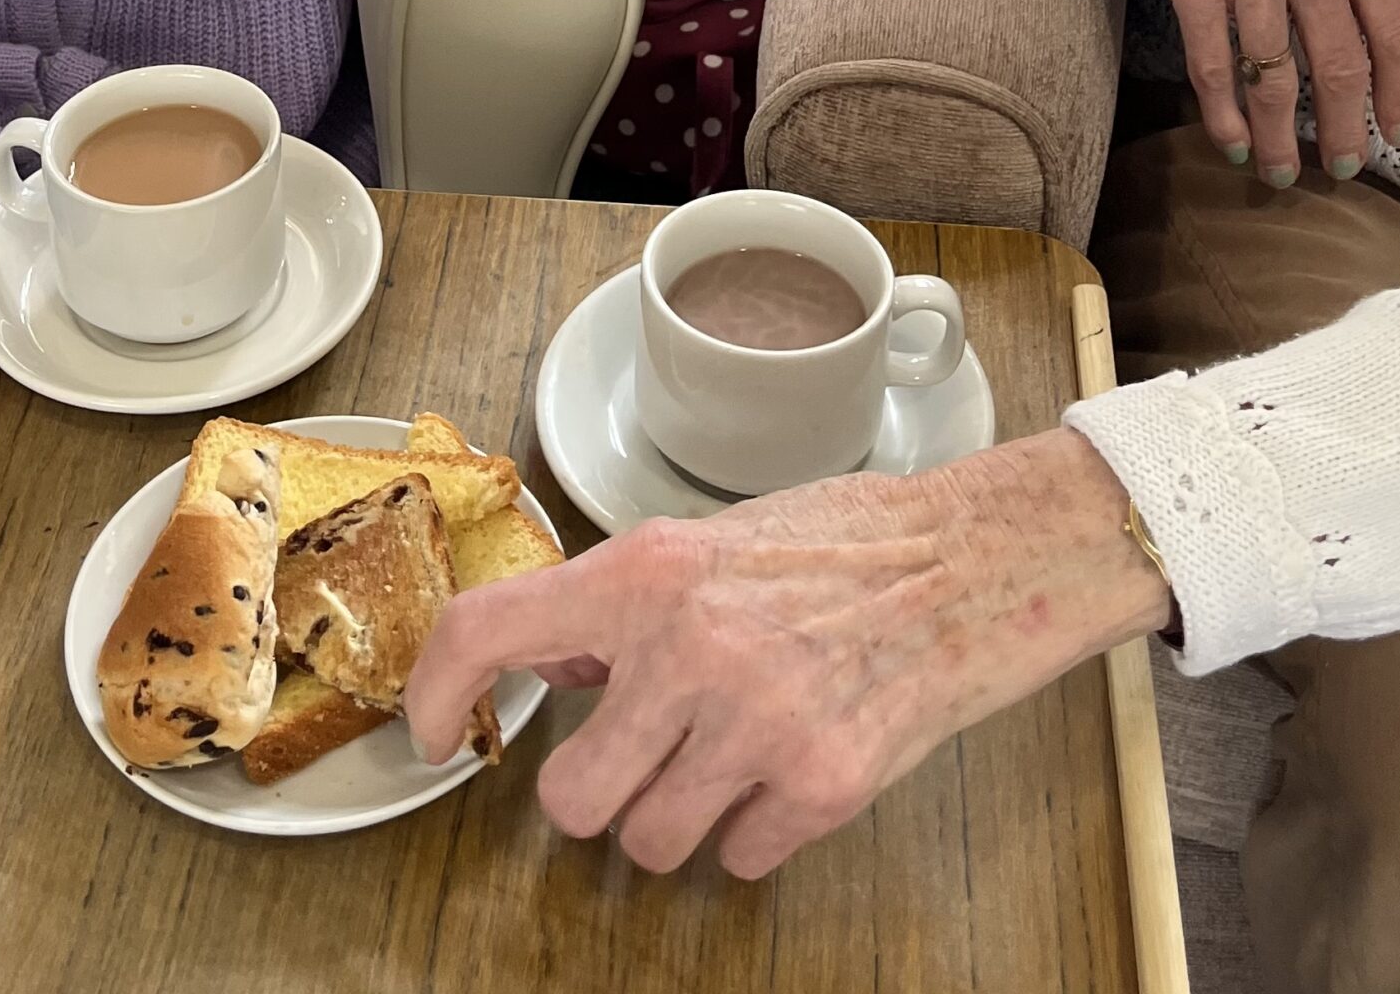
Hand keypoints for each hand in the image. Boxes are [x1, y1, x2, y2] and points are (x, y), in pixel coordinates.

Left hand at [403, 429, 1168, 879]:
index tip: (432, 730)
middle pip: (572, 798)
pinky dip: (758, 829)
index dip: (435, 691)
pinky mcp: (819, 783)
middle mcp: (688, 646)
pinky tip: (791, 763)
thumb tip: (553, 660)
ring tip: (732, 750)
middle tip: (646, 751)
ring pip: (651, 842)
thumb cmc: (843, 545)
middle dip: (602, 788)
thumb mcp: (710, 541)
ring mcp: (754, 722)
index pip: (491, 629)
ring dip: (681, 815)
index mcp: (647, 571)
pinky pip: (739, 859)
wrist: (968, 564)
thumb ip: (626, 602)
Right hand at [1082, 0, 1399, 182]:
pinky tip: (1232, 141)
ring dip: (1282, 138)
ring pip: (1276, 81)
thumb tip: (1379, 43)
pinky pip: (1215, 67)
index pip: (1399, 32)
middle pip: (1342, 68)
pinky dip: (1225, 116)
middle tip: (1345, 165)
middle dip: (1347, 131)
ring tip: (1285, 170)